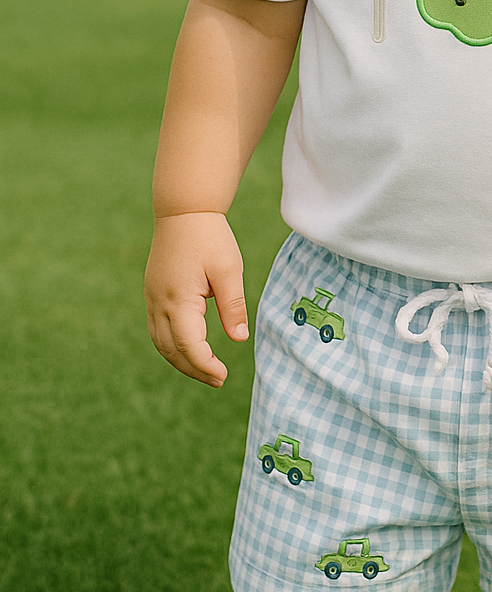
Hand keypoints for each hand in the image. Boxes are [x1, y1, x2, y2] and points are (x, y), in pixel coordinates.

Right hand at [145, 212, 248, 385]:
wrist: (184, 211)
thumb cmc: (210, 238)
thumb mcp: (229, 270)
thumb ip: (233, 306)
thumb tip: (239, 339)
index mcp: (179, 300)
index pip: (189, 346)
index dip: (205, 365)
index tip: (224, 376)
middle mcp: (159, 303)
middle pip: (171, 350)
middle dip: (193, 369)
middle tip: (217, 380)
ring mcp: (152, 298)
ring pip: (160, 342)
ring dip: (180, 360)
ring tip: (204, 370)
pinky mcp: (153, 293)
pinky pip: (156, 329)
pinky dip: (171, 345)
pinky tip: (188, 348)